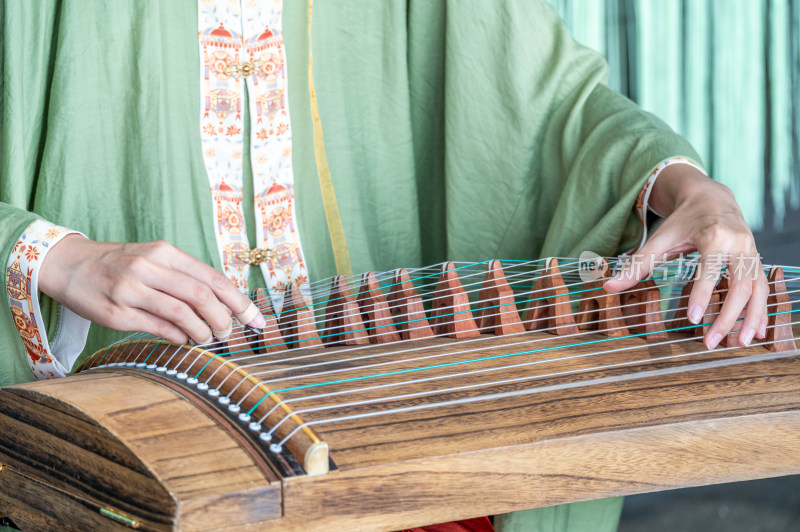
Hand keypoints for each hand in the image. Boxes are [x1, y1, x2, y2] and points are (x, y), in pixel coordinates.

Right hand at [39, 236, 265, 344]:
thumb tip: (225, 304)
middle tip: (229, 333)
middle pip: (201, 294)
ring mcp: (130, 290)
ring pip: (181, 313)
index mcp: (164, 252)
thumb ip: (186, 276)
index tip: (257, 320)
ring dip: (202, 331)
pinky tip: (184, 339)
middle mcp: (148, 267)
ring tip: (208, 338)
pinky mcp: (115, 312)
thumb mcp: (154, 259)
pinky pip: (157, 327)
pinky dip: (178, 336)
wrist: (67, 265)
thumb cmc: (120, 265)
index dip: (239, 301)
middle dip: (224, 318)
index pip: (212, 277)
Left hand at [604, 164, 767, 349]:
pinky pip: (764, 288)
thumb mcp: (659, 239)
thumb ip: (636, 265)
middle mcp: (739, 244)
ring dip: (751, 319)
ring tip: (738, 344)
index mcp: (714, 236)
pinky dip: (762, 311)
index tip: (693, 319)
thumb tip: (609, 287)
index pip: (709, 269)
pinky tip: (756, 332)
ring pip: (758, 290)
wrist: (712, 198)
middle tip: (711, 343)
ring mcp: (752, 252)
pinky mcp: (757, 260)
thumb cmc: (683, 221)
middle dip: (728, 317)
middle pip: (740, 285)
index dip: (702, 295)